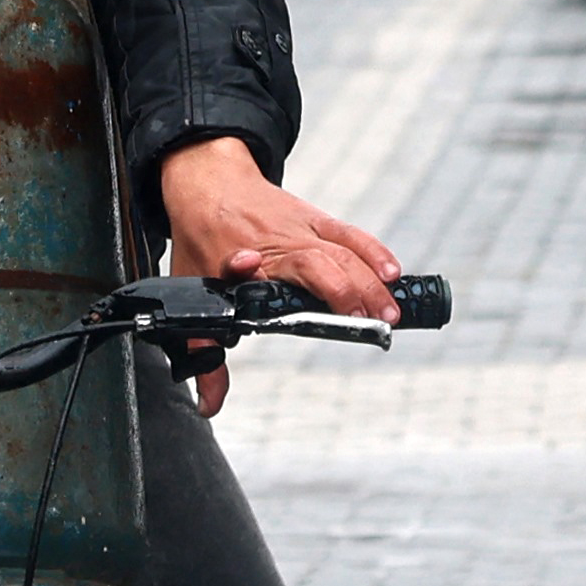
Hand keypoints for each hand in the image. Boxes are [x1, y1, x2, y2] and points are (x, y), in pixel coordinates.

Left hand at [158, 137, 399, 418]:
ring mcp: (299, 229)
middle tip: (374, 324)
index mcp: (238, 260)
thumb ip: (203, 351)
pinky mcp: (316, 220)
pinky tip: (392, 274)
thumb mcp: (192, 289)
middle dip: (345, 293)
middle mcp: (274, 243)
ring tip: (390, 313)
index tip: (269, 286)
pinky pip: (351, 234)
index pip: (249, 269)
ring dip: (369, 282)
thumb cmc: (201, 240)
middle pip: (315, 264)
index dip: (252, 272)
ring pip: (341, 252)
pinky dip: (374, 252)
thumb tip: (210, 403)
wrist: (209, 182)